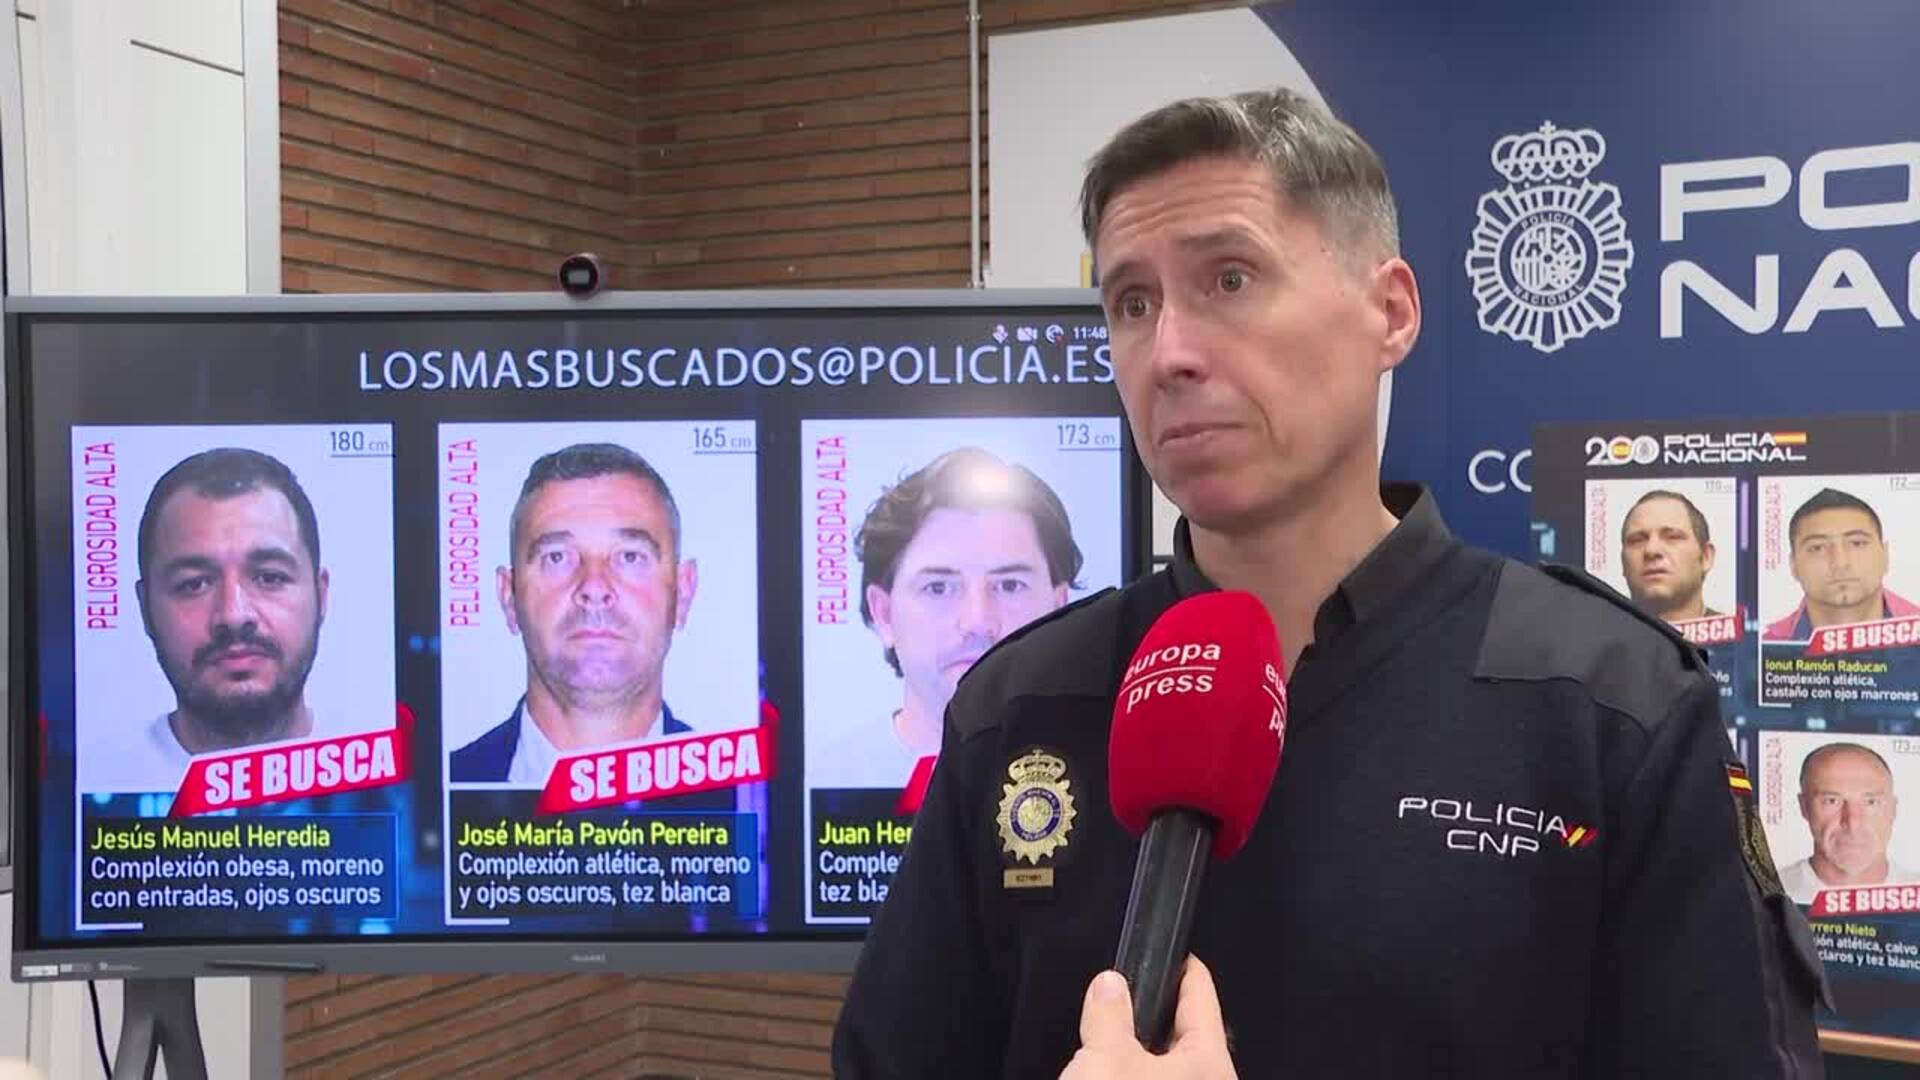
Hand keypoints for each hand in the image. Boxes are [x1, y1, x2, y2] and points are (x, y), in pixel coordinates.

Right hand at [1058, 958, 1236, 1078]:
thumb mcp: (1107, 1056)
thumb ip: (1109, 1013)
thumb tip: (1109, 985)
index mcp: (1210, 1064)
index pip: (1203, 997)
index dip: (1186, 967)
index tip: (1179, 950)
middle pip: (1186, 1031)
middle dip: (1156, 1009)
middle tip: (1133, 985)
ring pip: (1165, 1063)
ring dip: (1139, 1046)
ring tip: (1111, 1026)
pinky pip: (1148, 1079)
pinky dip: (1131, 1070)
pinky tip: (1106, 1068)